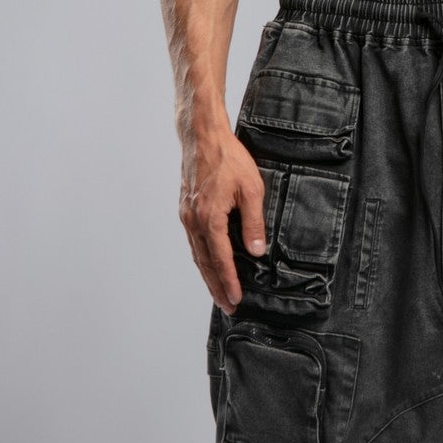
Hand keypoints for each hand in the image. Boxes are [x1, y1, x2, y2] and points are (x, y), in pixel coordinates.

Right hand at [179, 132, 267, 312]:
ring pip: (197, 254)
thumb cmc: (227, 158)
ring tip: (218, 293)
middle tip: (227, 307)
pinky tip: (208, 264)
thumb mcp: (250, 189)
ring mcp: (187, 215)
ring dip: (208, 276)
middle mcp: (194, 221)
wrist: (202, 136)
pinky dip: (201, 258)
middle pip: (205, 263)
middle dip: (217, 287)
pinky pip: (194, 241)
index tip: (236, 299)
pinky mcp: (186, 209)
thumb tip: (257, 252)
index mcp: (210, 218)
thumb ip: (253, 223)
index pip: (221, 260)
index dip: (229, 282)